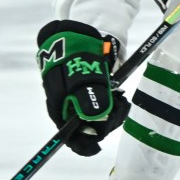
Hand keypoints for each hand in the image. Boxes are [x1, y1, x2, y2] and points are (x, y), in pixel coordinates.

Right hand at [36, 20, 128, 156]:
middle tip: (119, 106)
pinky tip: (119, 94)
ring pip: (100, 118)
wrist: (75, 33)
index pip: (70, 137)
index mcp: (60, 109)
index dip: (84, 144)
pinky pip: (106, 106)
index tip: (98, 146)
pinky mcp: (93, 92)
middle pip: (89, 129)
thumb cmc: (72, 56)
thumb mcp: (79, 77)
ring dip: (113, 112)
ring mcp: (81, 100)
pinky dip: (114, 103)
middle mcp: (69, 108)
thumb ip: (88, 98)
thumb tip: (97, 120)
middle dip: (107, 122)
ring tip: (120, 97)